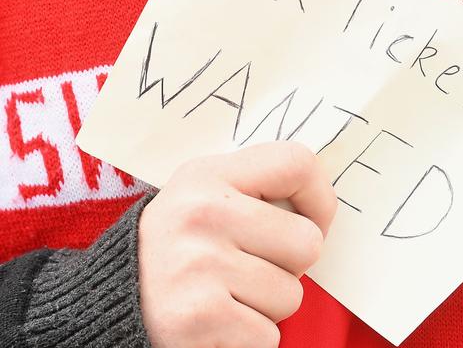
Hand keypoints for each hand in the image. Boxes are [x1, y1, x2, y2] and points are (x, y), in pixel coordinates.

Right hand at [137, 141, 336, 347]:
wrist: (109, 302)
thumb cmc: (177, 247)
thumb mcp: (203, 197)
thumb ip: (256, 189)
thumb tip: (321, 209)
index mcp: (207, 176)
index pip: (297, 163)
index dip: (321, 198)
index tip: (313, 221)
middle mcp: (202, 214)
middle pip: (307, 242)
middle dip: (288, 266)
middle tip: (249, 268)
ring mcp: (200, 267)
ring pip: (291, 296)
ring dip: (266, 306)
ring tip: (225, 296)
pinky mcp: (200, 320)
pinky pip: (268, 336)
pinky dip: (248, 338)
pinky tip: (215, 323)